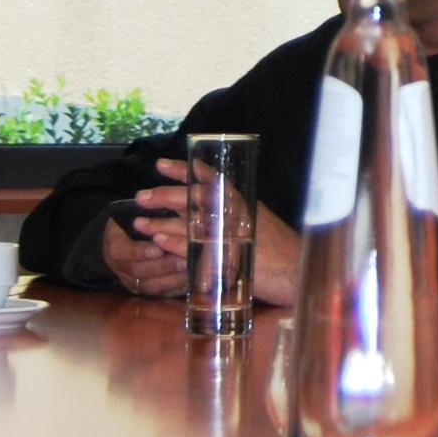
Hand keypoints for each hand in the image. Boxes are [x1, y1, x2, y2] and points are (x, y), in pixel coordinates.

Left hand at [113, 163, 300, 307]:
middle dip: (165, 195)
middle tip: (141, 196)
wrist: (298, 271)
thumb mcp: (257, 224)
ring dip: (161, 222)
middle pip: (194, 198)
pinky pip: (196, 248)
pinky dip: (176, 244)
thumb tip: (209, 214)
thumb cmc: (280, 250)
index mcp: (241, 202)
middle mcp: (235, 213)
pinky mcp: (227, 258)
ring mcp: (230, 235)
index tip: (161, 165)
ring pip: (189, 223)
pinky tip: (158, 243)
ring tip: (140, 223)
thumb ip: (234, 217)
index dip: (184, 171)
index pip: (209, 179)